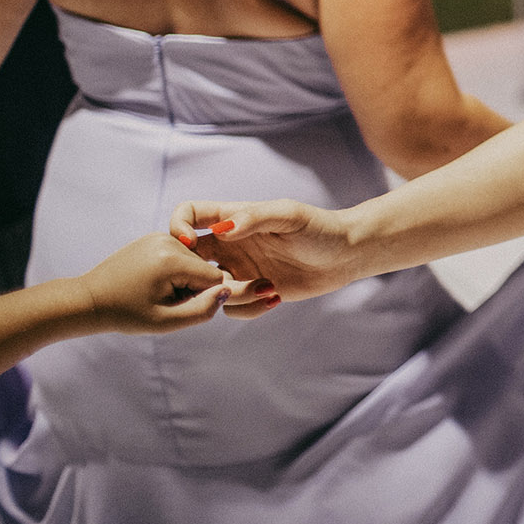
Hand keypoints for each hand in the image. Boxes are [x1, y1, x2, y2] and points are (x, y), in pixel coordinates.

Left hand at [75, 233, 238, 332]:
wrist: (89, 299)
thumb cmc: (125, 314)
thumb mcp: (166, 322)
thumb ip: (202, 310)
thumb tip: (228, 291)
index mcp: (172, 260)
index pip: (214, 278)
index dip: (200, 297)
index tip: (174, 305)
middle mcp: (169, 241)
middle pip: (204, 268)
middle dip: (191, 288)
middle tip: (162, 301)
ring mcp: (160, 236)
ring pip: (194, 262)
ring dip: (183, 280)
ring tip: (155, 292)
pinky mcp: (154, 237)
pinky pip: (180, 256)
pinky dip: (174, 271)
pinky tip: (152, 282)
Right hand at [169, 199, 358, 315]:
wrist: (345, 254)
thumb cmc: (319, 227)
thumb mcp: (289, 216)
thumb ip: (254, 218)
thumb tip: (220, 229)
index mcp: (232, 218)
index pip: (188, 215)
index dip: (177, 227)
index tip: (188, 243)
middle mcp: (228, 245)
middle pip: (187, 260)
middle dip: (195, 275)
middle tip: (225, 280)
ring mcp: (238, 270)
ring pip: (208, 290)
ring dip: (231, 295)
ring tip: (267, 286)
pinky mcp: (252, 292)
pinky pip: (232, 308)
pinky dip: (247, 308)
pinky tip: (275, 296)